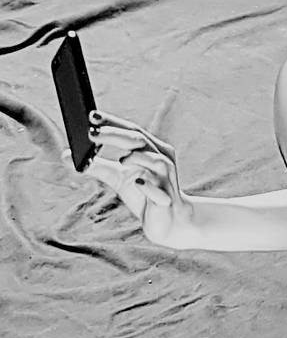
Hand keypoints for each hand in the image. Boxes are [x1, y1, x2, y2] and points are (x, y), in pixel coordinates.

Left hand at [67, 109, 194, 248]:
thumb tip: (67, 155)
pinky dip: (148, 185)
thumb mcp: (118, 178)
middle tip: (91, 133)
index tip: (91, 116)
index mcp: (151, 150)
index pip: (132, 131)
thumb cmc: (144, 195)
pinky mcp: (166, 199)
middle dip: (116, 135)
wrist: (168, 221)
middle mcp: (162, 159)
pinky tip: (137, 182)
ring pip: (156, 160)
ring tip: (121, 159)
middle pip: (140, 140)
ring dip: (137, 157)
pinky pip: (159, 189)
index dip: (112, 122)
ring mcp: (166, 178)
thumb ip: (96, 166)